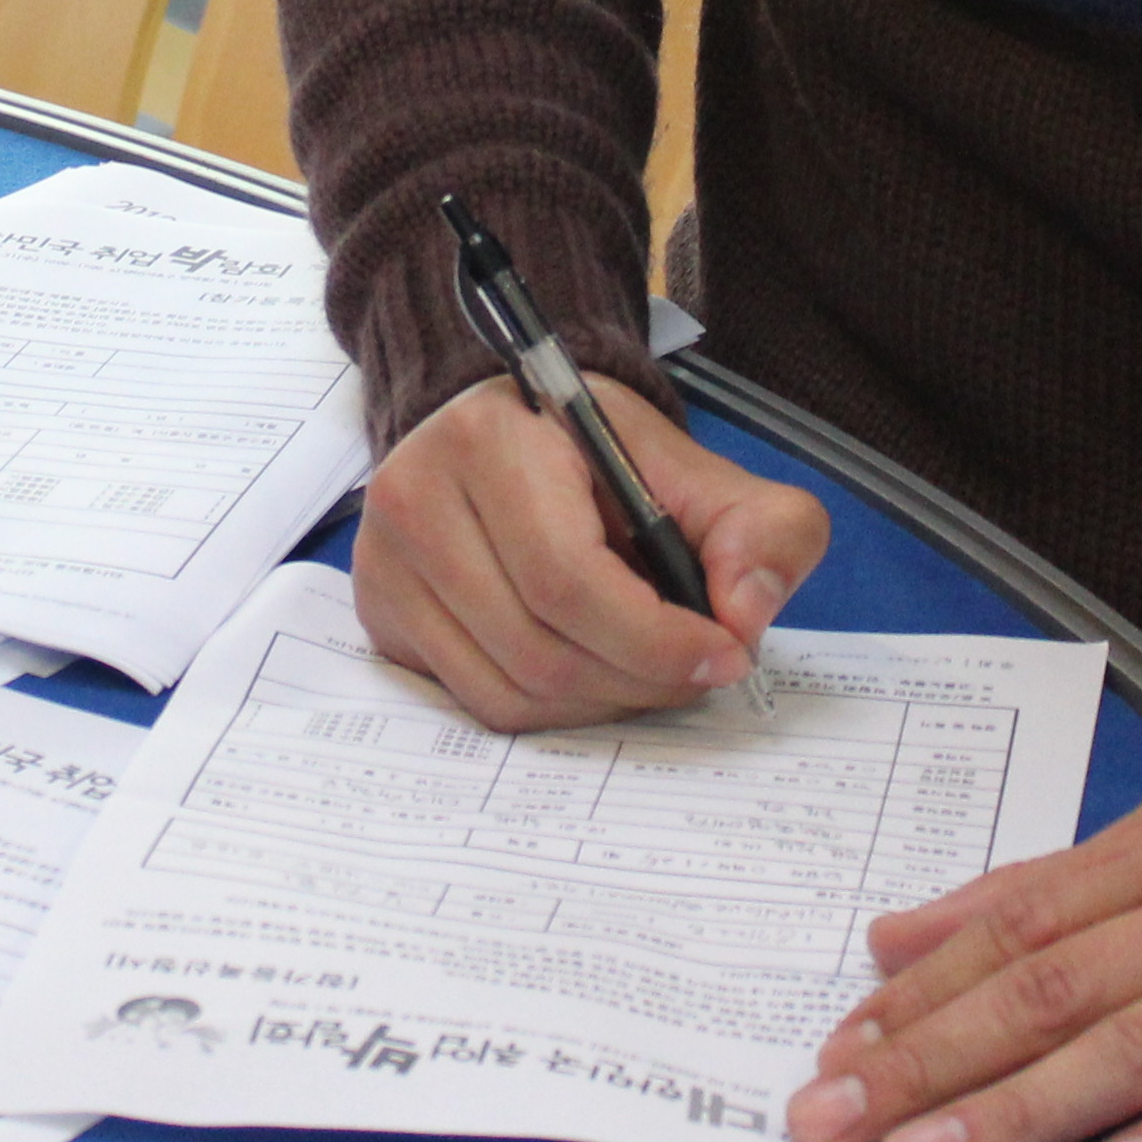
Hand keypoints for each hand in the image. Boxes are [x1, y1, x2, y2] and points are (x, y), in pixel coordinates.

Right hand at [354, 371, 832, 731]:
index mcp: (488, 438)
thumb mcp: (692, 463)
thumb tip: (745, 616)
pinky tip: (592, 669)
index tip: (725, 654)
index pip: (567, 577)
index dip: (655, 638)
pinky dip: (554, 708)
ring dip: (602, 702)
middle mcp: (414, 497)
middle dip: (639, 679)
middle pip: (540, 649)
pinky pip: (480, 702)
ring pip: (509, 690)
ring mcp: (385, 564)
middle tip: (697, 669)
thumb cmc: (594, 452)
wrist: (506, 433)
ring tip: (649, 667)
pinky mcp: (383, 616)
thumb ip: (758, 526)